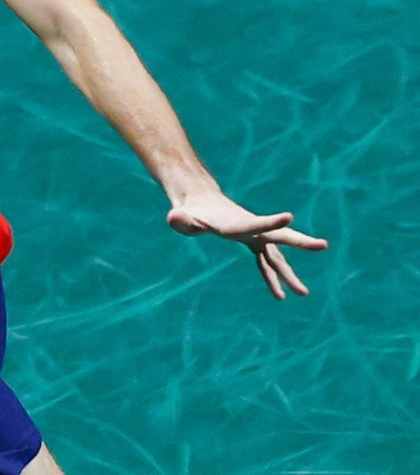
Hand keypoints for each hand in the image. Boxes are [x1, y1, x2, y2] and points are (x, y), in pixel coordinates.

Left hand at [166, 188, 328, 298]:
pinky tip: (280, 295)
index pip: (254, 225)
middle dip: (299, 242)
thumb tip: (173, 219)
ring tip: (304, 293)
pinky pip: (266, 262)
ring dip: (288, 274)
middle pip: (277, 237)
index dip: (270, 222)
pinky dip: (273, 276)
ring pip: (276, 255)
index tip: (289, 216)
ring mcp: (253, 236)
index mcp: (234, 224)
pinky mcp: (251, 242)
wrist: (199, 201)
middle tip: (322, 245)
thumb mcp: (181, 215)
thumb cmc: (189, 210)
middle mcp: (249, 228)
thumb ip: (179, 218)